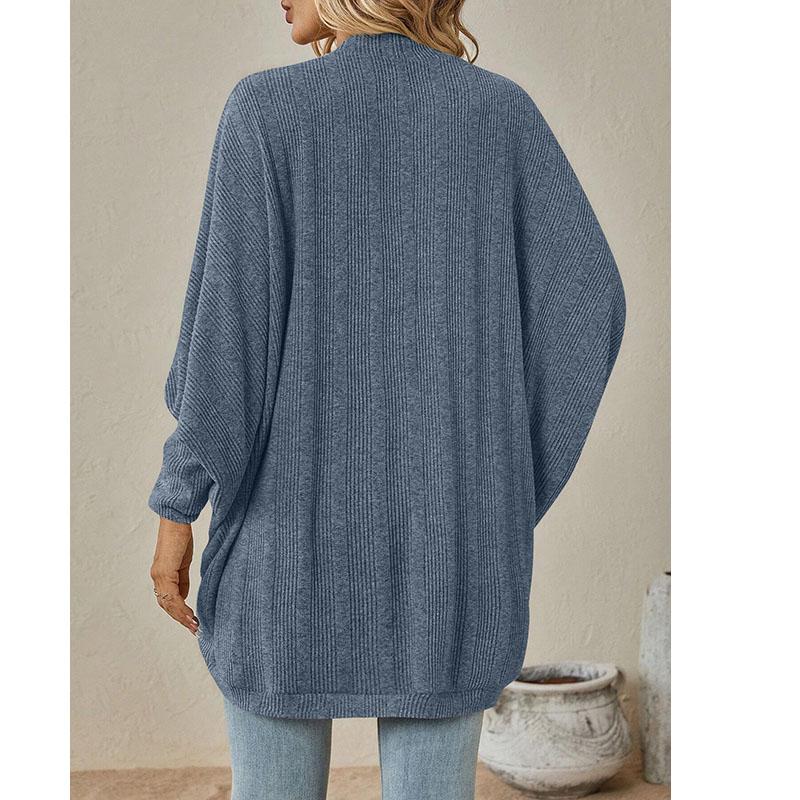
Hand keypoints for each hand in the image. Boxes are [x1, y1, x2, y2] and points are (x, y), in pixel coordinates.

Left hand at [150, 517, 199, 635]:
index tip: (191, 622)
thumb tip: (184, 596)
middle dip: (180, 619)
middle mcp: (157, 578)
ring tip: (194, 625)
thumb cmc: (180, 537)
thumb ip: (182, 580)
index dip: (179, 613)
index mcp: (161, 575)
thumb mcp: (183, 562)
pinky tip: (190, 614)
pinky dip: (181, 607)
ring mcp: (159, 575)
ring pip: (168, 603)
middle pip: (166, 606)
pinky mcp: (164, 572)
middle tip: (194, 629)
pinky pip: (172, 595)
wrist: (176, 520)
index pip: (168, 600)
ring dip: (181, 616)